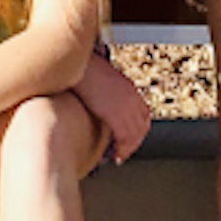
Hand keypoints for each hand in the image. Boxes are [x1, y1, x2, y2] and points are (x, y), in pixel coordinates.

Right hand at [79, 54, 148, 168]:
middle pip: (142, 126)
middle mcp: (132, 98)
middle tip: (125, 151)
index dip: (138, 128)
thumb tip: (98, 100)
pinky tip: (116, 155)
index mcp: (128, 89)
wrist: (78, 64)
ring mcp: (126, 107)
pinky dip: (123, 150)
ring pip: (136, 135)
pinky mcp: (117, 115)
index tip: (130, 137)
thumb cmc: (81, 68)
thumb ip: (105, 91)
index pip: (143, 113)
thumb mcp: (100, 78)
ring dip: (129, 148)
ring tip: (119, 156)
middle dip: (135, 141)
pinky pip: (126, 138)